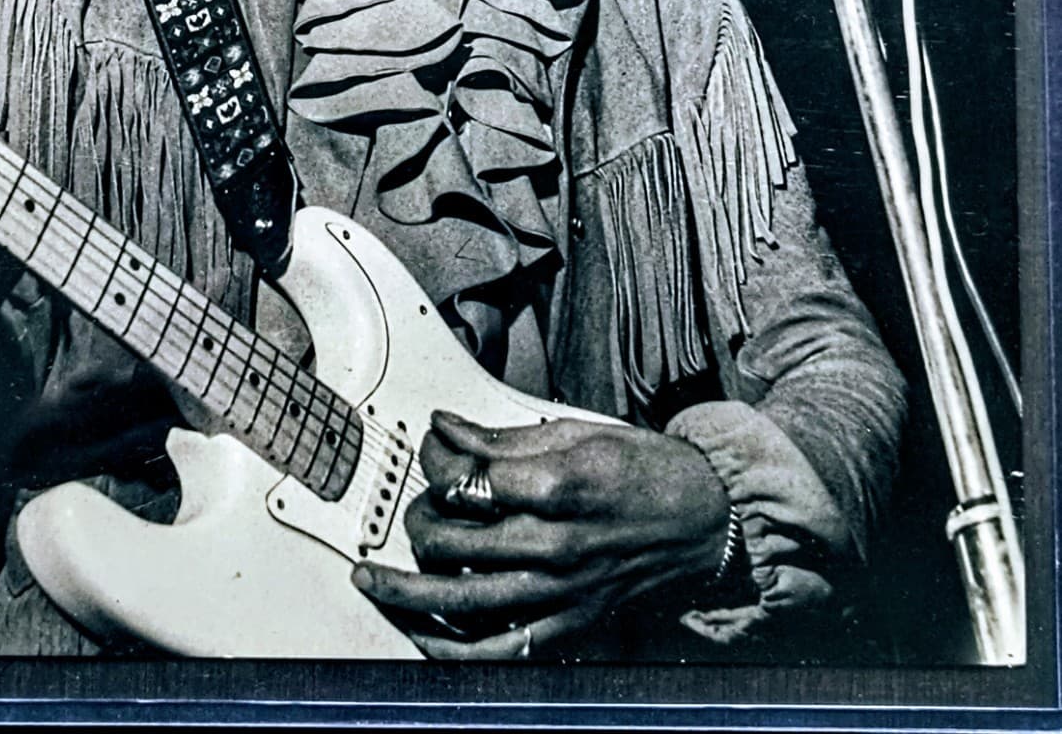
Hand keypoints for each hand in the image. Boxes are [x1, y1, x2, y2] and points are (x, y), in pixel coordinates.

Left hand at [352, 411, 729, 659]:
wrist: (705, 520)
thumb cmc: (646, 471)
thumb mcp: (575, 433)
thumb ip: (502, 438)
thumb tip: (446, 428)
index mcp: (556, 487)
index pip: (463, 480)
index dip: (434, 461)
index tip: (433, 451)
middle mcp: (553, 544)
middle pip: (450, 538)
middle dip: (416, 518)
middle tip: (414, 507)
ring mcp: (559, 592)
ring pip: (459, 599)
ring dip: (405, 592)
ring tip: (373, 579)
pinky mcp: (568, 625)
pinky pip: (496, 651)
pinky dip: (451, 650)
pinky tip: (420, 635)